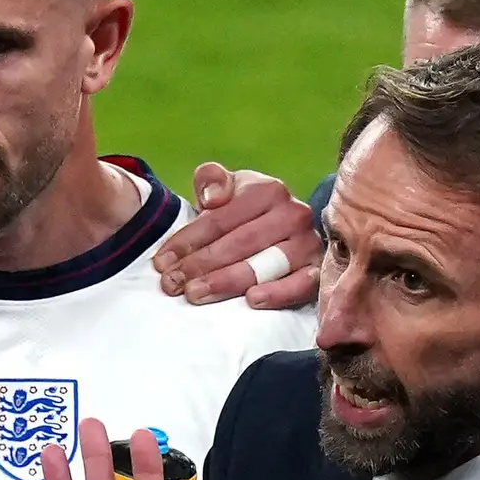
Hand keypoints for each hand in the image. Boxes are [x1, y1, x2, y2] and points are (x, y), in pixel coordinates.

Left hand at [154, 163, 319, 309]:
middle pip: (239, 243)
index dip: (188, 241)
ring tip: (196, 294)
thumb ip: (212, 179)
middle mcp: (294, 214)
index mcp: (269, 190)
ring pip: (264, 266)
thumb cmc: (247, 212)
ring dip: (227, 282)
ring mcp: (308, 244)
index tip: (162, 261)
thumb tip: (212, 197)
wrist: (283, 229)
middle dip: (201, 265)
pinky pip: (300, 285)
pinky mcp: (318, 272)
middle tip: (173, 284)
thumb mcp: (228, 188)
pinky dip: (278, 293)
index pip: (221, 219)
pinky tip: (252, 300)